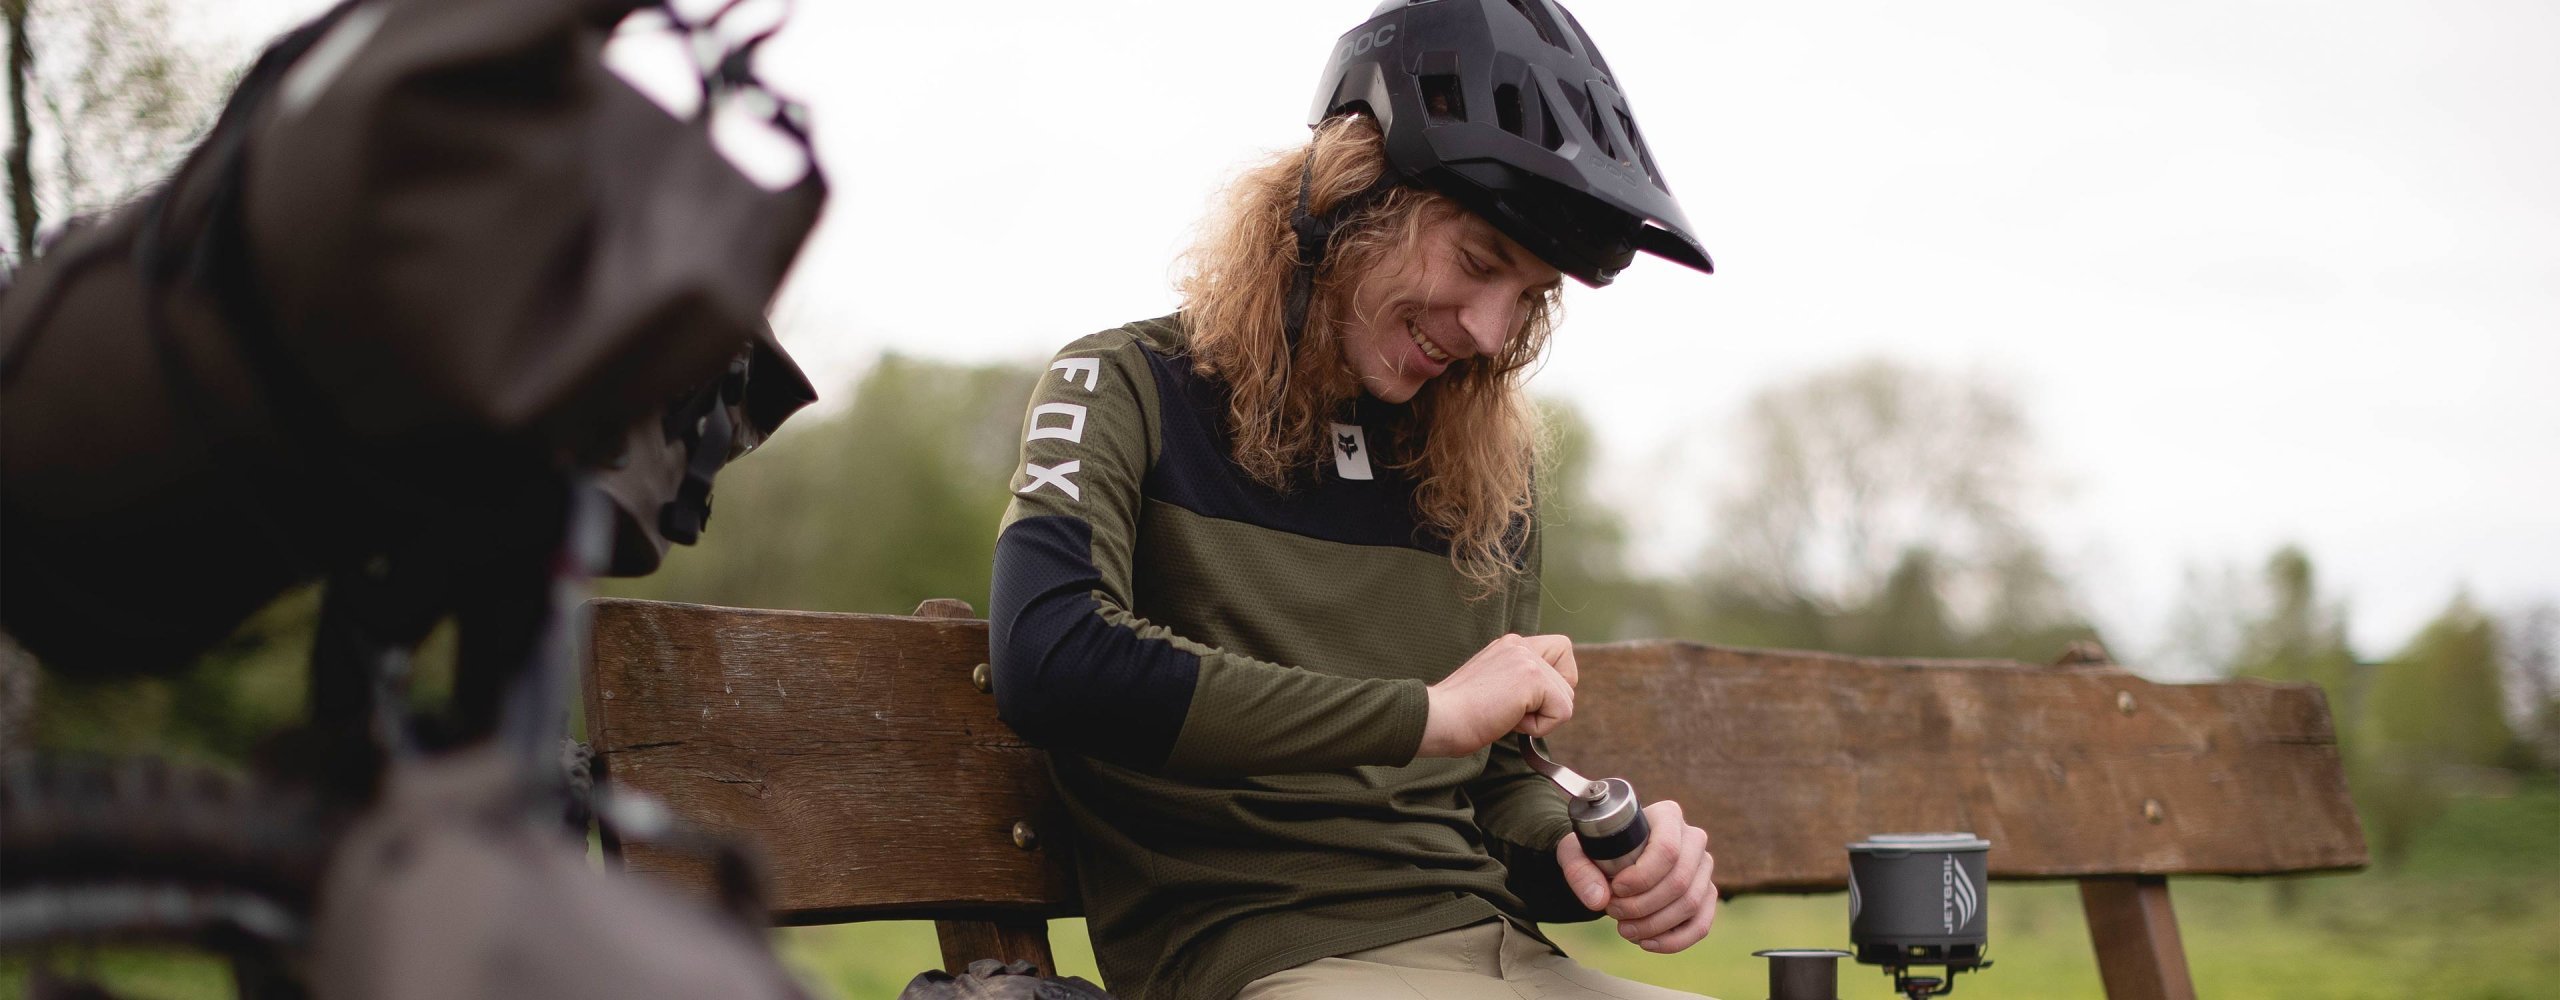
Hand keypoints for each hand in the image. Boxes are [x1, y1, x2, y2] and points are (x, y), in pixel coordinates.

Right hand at [1418, 633, 1577, 756]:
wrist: (1439, 718)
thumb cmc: (1458, 713)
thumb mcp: (1493, 685)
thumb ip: (1519, 681)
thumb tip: (1547, 699)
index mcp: (1510, 645)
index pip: (1561, 649)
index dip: (1558, 679)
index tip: (1532, 698)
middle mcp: (1520, 645)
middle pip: (1568, 680)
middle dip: (1548, 706)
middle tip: (1511, 711)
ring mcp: (1526, 659)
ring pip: (1566, 699)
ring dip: (1540, 718)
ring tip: (1505, 715)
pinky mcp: (1531, 677)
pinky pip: (1562, 712)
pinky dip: (1539, 727)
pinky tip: (1509, 720)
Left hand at [1555, 800, 1716, 952]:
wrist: (1610, 860)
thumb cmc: (1596, 850)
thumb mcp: (1576, 852)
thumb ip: (1579, 871)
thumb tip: (1598, 900)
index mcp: (1666, 816)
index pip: (1667, 849)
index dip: (1642, 877)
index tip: (1616, 889)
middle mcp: (1692, 839)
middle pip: (1680, 881)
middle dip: (1643, 906)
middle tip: (1613, 912)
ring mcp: (1703, 868)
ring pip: (1690, 904)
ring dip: (1654, 924)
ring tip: (1624, 928)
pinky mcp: (1706, 895)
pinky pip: (1701, 925)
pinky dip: (1673, 941)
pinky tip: (1646, 943)